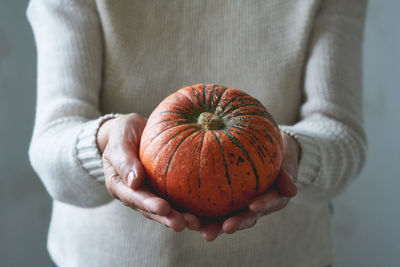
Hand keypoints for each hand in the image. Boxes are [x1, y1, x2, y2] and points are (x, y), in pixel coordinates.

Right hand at [98, 113, 200, 231]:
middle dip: (167, 218)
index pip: (135, 198)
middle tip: (182, 223)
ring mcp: (152, 193)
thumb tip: (134, 181)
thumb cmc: (123, 133)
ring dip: (180, 218)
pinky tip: (204, 214)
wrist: (132, 130)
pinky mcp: (165, 189)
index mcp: (121, 186)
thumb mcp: (119, 142)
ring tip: (195, 224)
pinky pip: (177, 200)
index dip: (149, 205)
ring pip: (166, 210)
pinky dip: (189, 208)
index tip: (164, 208)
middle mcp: (136, 194)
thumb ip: (124, 160)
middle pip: (152, 210)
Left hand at [198, 131, 300, 240]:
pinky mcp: (226, 199)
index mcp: (273, 197)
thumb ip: (288, 173)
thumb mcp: (287, 159)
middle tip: (226, 228)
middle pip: (246, 217)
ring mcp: (240, 204)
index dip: (263, 205)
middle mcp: (256, 205)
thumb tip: (292, 190)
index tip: (254, 205)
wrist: (271, 150)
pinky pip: (214, 207)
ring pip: (228, 217)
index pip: (269, 202)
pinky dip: (202, 213)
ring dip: (216, 226)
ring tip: (203, 231)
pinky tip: (188, 214)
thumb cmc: (280, 152)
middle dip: (236, 224)